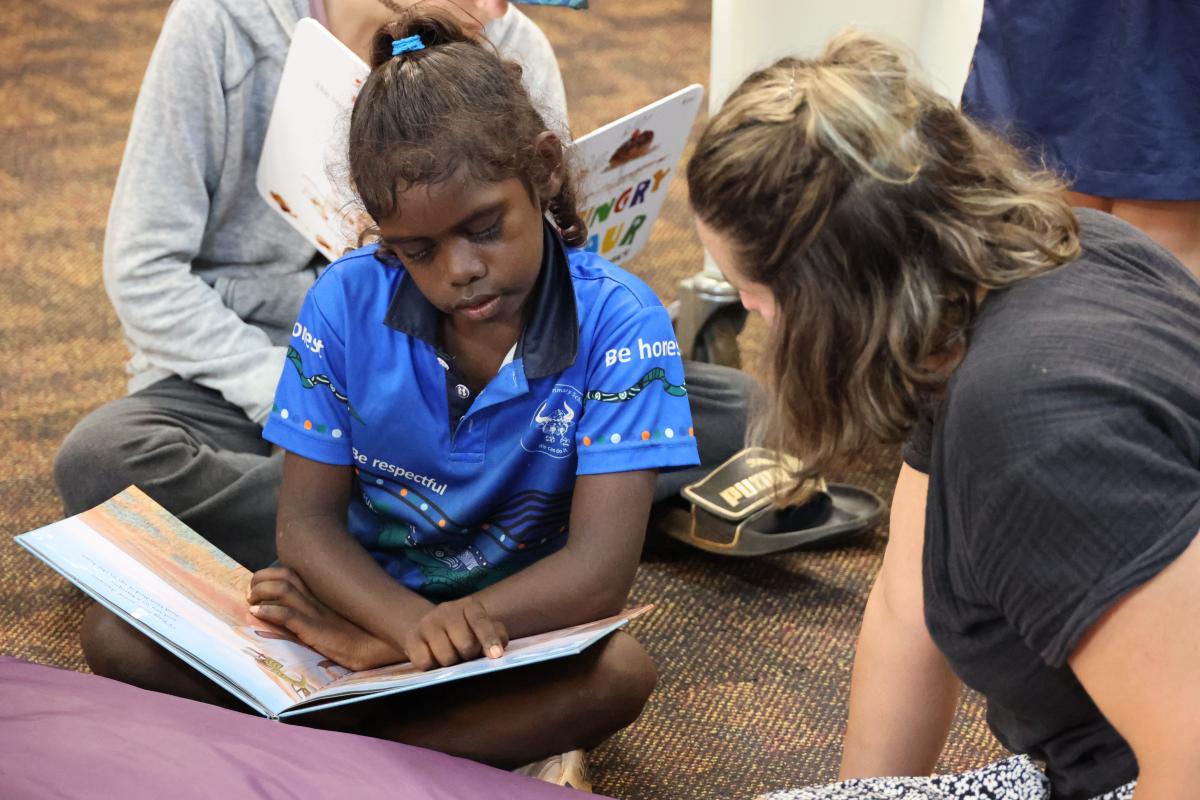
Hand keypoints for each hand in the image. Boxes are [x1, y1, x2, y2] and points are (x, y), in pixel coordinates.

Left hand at [248, 566, 402, 671]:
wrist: (398, 644)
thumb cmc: (375, 636)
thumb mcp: (346, 625)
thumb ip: (328, 617)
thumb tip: (306, 616)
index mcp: (326, 597)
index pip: (293, 575)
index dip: (271, 575)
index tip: (258, 586)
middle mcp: (321, 601)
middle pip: (284, 577)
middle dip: (259, 581)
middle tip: (250, 593)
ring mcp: (321, 615)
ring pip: (283, 591)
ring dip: (261, 593)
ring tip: (251, 601)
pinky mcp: (321, 632)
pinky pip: (292, 617)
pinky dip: (272, 612)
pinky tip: (259, 612)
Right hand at [401, 597, 508, 670]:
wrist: (425, 627)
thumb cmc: (462, 631)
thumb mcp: (480, 627)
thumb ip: (495, 634)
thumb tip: (499, 649)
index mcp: (469, 606)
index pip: (480, 621)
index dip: (489, 639)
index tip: (495, 655)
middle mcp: (447, 610)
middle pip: (465, 644)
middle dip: (469, 655)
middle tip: (466, 655)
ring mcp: (427, 623)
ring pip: (446, 657)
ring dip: (451, 663)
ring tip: (450, 657)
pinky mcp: (411, 639)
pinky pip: (426, 662)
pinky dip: (432, 666)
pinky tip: (433, 658)